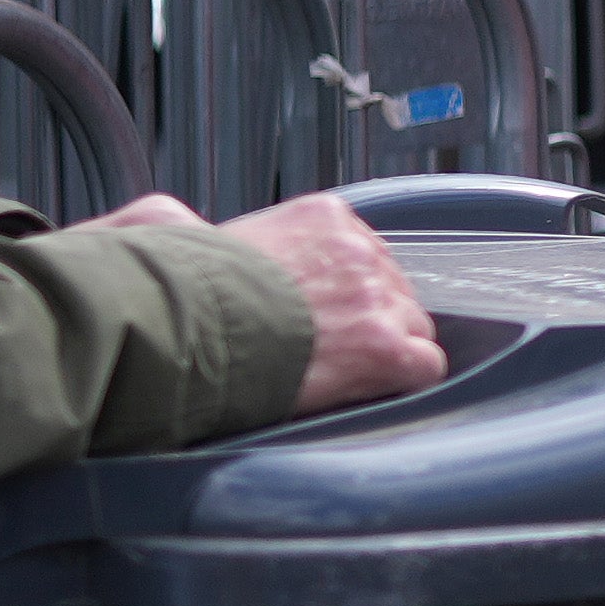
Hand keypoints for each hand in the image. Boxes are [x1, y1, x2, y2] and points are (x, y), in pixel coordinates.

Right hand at [83, 185, 455, 408]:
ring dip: (386, 350)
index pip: (366, 252)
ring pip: (413, 327)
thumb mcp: (192, 228)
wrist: (182, 331)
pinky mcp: (382, 345)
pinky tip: (371, 389)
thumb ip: (212, 224)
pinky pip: (425, 366)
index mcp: (324, 216)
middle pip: (395, 290)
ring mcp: (375, 297)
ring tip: (340, 373)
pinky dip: (404, 381)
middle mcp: (358, 250)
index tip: (322, 312)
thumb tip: (183, 224)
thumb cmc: (179, 291)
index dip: (348, 290)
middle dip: (371, 319)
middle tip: (329, 349)